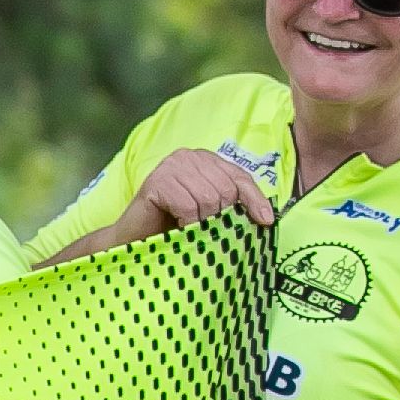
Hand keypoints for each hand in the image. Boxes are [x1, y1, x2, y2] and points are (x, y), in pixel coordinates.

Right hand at [43, 146, 280, 264]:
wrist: (132, 243)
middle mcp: (189, 157)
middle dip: (222, 217)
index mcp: (205, 161)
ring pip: (210, 198)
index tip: (265, 221)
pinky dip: (188, 223)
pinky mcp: (157, 181)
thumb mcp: (209, 216)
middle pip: (227, 189)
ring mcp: (171, 166)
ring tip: (188, 230)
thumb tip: (267, 216)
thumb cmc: (172, 231)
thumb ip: (232, 207)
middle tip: (206, 232)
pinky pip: (189, 205)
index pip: (241, 177)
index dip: (255, 200)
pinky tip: (178, 228)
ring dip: (203, 223)